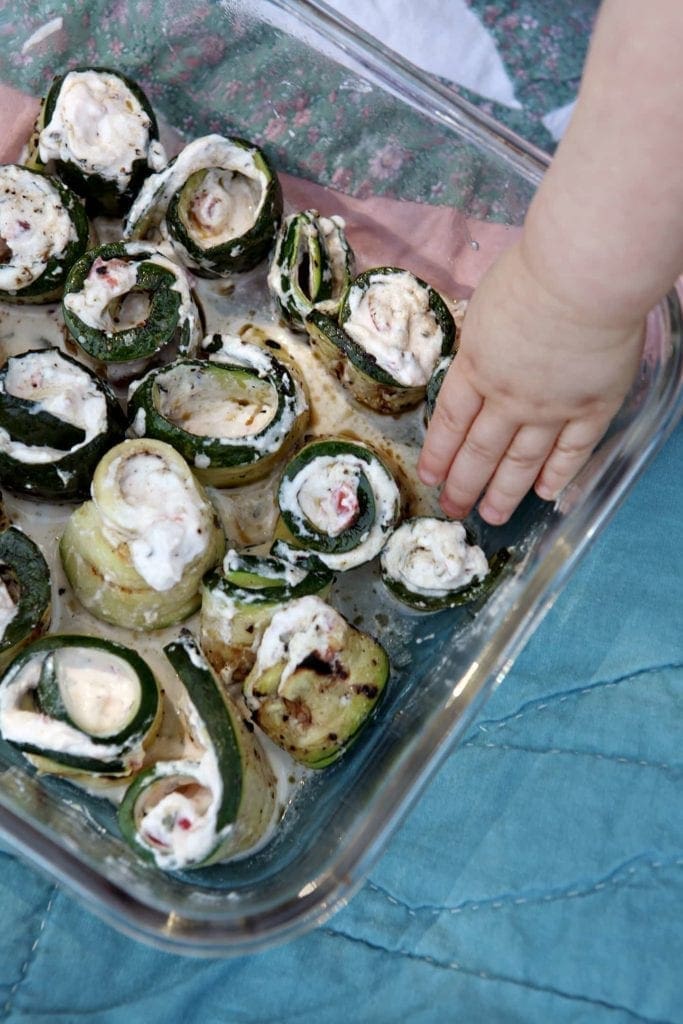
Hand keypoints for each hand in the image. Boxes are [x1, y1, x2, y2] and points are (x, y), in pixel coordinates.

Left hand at [418, 242, 643, 524]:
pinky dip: (557, 474)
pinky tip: (546, 493)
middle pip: (480, 451)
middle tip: (454, 509)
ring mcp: (551, 408)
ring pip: (521, 461)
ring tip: (492, 515)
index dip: (438, 454)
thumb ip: (481, 342)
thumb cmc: (533, 274)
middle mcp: (508, 398)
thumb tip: (477, 361)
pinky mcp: (592, 408)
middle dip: (464, 485)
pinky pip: (571, 451)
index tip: (431, 477)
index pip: (450, 423)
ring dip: (504, 492)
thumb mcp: (484, 306)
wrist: (584, 276)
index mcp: (476, 369)